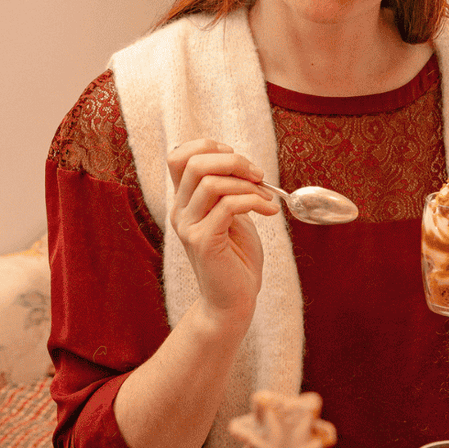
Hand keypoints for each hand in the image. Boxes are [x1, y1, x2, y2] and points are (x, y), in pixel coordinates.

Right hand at [168, 139, 279, 325]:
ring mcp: (188, 227)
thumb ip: (229, 190)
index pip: (179, 157)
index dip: (208, 147)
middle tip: (259, 176)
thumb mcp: (233, 215)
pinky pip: (228, 206)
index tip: (239, 162)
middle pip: (193, 163)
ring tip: (266, 198)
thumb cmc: (237, 258)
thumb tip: (243, 165)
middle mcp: (180, 212)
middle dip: (232, 161)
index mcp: (185, 202)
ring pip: (210, 182)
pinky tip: (269, 212)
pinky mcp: (203, 242)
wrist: (235, 300)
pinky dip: (254, 202)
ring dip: (246, 184)